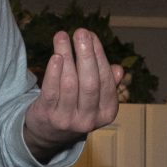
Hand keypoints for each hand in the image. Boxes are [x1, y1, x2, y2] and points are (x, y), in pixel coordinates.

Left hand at [22, 28, 120, 161]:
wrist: (48, 134)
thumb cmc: (76, 108)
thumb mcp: (95, 101)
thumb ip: (107, 84)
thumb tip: (118, 70)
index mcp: (107, 113)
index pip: (105, 80)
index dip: (99, 55)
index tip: (92, 35)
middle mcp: (89, 120)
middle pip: (90, 83)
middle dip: (86, 55)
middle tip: (81, 32)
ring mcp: (67, 120)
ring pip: (70, 84)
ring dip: (66, 56)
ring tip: (62, 36)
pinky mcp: (48, 116)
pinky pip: (51, 91)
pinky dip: (53, 73)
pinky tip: (55, 56)